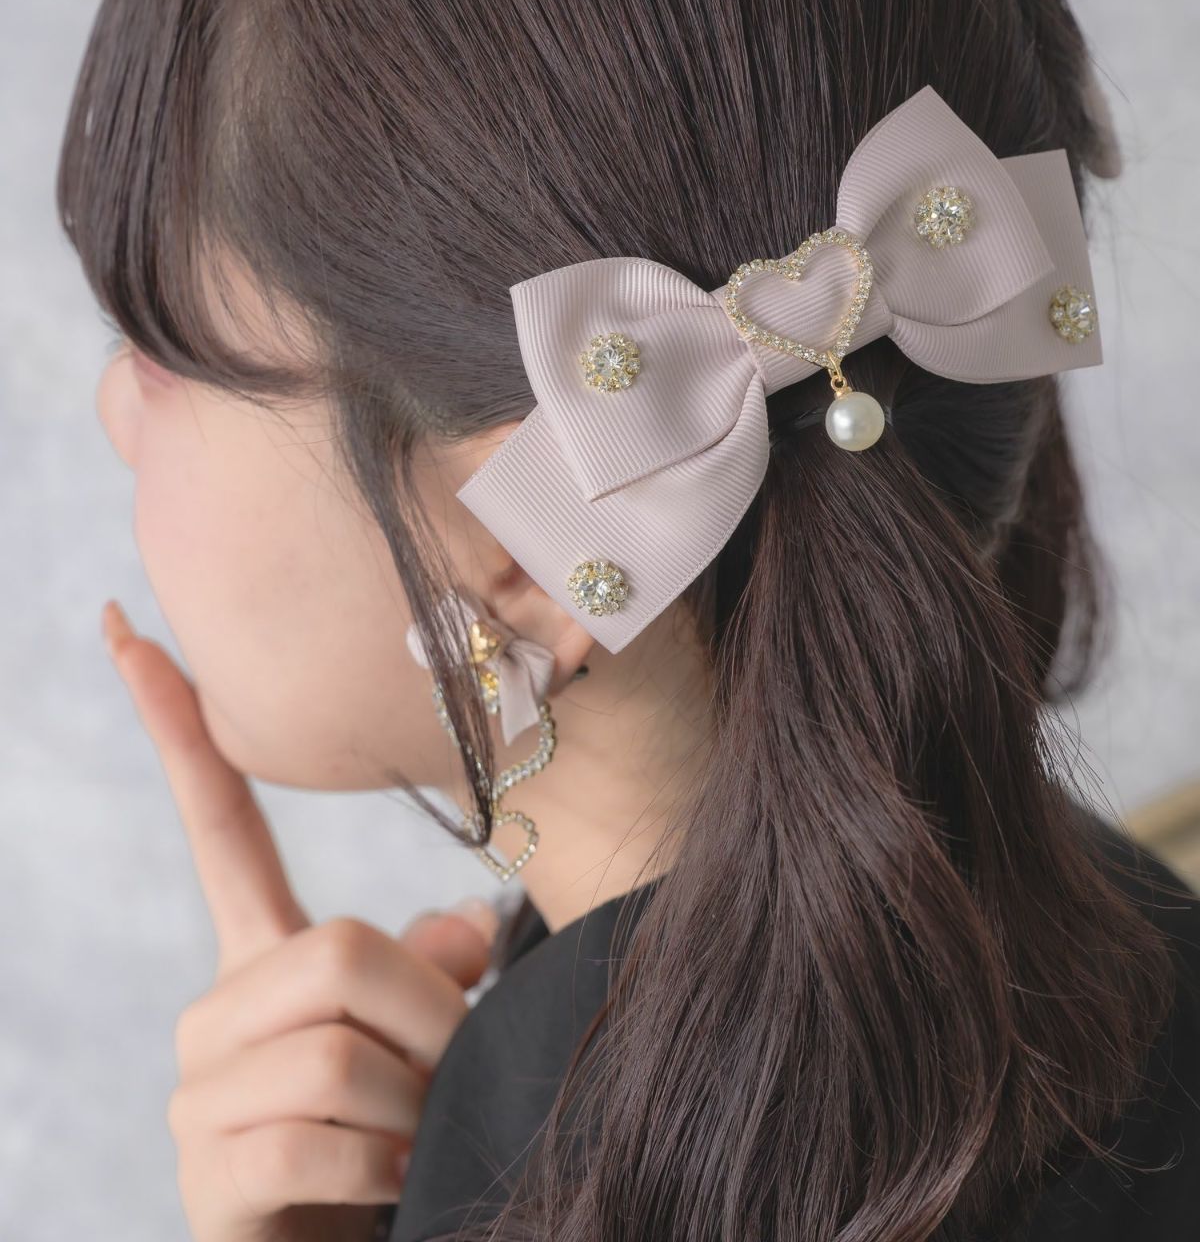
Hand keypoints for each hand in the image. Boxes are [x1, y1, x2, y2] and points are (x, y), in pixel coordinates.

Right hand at [101, 599, 498, 1241]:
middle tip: (450, 1075)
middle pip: (338, 949)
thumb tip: (464, 930)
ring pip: (338, 1052)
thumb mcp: (426, 1039)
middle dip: (429, 1017)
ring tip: (413, 1140)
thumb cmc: (398, 1137)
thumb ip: (433, 970)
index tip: (127, 629)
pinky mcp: (210, 1178)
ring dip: (415, 1102)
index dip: (174, 725)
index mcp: (264, 958)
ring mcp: (202, 1096)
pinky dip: (381, 1167)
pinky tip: (383, 1187)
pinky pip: (316, 1141)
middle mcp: (218, 1012)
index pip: (217, 822)